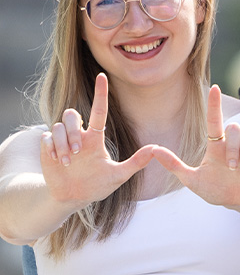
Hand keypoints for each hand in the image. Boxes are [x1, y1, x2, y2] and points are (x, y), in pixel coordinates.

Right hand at [40, 73, 153, 207]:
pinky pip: (46, 137)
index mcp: (94, 138)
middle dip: (73, 130)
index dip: (100, 93)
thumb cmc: (98, 185)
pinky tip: (57, 161)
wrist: (73, 198)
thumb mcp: (119, 175)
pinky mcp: (48, 149)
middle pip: (71, 114)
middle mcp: (78, 136)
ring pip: (58, 126)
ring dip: (63, 143)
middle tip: (77, 151)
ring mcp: (62, 142)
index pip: (99, 110)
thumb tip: (156, 149)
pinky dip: (52, 147)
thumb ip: (137, 162)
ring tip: (68, 162)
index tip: (102, 76)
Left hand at [151, 85, 239, 209]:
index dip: (214, 104)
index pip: (214, 120)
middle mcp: (234, 145)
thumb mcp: (192, 180)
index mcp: (216, 146)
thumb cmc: (214, 188)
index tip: (214, 88)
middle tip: (230, 166)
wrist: (237, 202)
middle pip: (235, 128)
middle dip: (232, 146)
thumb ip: (174, 165)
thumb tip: (153, 150)